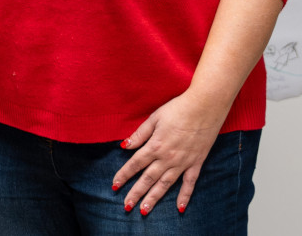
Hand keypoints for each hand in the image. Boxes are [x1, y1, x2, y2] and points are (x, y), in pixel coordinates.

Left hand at [111, 92, 225, 215]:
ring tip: (145, 210)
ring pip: (165, 185)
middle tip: (126, 206)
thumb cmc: (177, 109)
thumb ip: (139, 134)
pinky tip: (179, 208)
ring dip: (154, 198)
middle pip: (148, 179)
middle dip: (136, 193)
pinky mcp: (196, 163)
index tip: (115, 185)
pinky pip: (189, 184)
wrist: (204, 107)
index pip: (135, 164)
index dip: (124, 175)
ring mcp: (183, 162)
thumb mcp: (154, 118)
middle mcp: (168, 158)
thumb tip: (124, 146)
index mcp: (155, 146)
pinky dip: (184, 196)